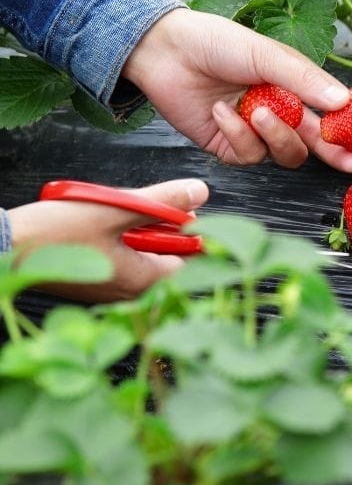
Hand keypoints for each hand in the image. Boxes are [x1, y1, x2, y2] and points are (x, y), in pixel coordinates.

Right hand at [7, 179, 208, 301]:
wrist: (4, 247)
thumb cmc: (54, 234)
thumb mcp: (116, 209)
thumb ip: (162, 202)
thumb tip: (199, 191)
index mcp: (143, 281)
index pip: (192, 258)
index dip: (192, 231)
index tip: (182, 210)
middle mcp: (130, 292)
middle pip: (168, 255)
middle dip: (162, 227)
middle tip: (142, 205)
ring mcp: (111, 289)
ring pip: (144, 253)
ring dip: (138, 229)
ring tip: (115, 211)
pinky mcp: (96, 280)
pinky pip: (122, 256)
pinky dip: (120, 237)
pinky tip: (102, 222)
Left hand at [122, 8, 351, 171]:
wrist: (164, 50)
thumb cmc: (216, 42)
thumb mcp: (266, 54)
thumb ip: (304, 79)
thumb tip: (342, 101)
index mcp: (293, 87)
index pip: (328, 114)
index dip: (348, 129)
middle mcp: (278, 112)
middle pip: (313, 143)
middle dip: (332, 153)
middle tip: (347, 161)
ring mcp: (254, 131)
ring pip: (283, 153)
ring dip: (273, 135)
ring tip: (254, 111)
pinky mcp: (228, 146)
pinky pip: (247, 155)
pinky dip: (236, 134)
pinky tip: (221, 111)